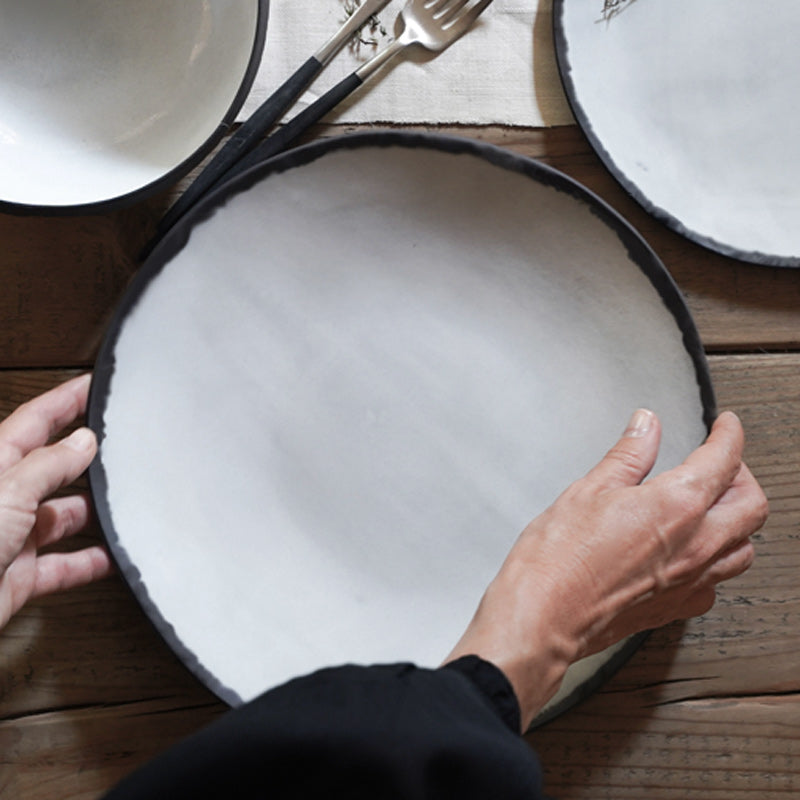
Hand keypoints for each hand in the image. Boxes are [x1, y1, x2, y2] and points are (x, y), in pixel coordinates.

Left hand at [0, 374, 112, 629]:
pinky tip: (113, 556)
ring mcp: (11, 537)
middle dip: (88, 458)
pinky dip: (92, 561)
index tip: (94, 384)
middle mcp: (3, 498)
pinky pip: (65, 564)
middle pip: (54, 468)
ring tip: (126, 504)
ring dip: (95, 513)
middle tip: (122, 446)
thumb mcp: (7, 492)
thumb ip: (48, 465)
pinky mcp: (20, 574)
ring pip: (64, 516)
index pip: (35, 420)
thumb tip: (83, 441)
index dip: (66, 399)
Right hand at [445, 409, 767, 729]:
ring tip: (714, 507)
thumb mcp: (589, 489)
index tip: (725, 426)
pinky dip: (716, 561)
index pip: (725, 460)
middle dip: (743, 476)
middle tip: (722, 463)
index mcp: (677, 506)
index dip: (729, 435)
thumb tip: (645, 427)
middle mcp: (696, 545)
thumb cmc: (559, 559)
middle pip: (752, 505)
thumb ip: (628, 454)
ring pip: (744, 548)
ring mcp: (691, 580)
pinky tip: (693, 553)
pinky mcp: (676, 607)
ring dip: (737, 521)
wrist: (544, 614)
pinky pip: (717, 583)